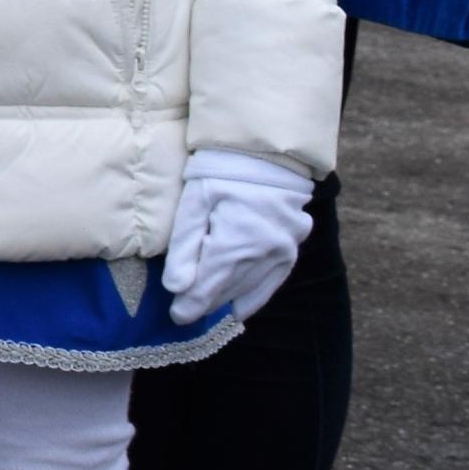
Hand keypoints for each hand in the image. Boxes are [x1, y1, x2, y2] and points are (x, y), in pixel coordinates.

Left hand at [162, 148, 314, 325]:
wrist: (265, 152)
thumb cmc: (221, 172)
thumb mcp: (193, 204)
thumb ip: (184, 248)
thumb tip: (175, 289)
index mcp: (235, 244)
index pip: (208, 288)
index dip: (190, 306)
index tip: (176, 317)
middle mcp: (263, 255)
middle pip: (228, 291)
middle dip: (205, 304)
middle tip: (184, 313)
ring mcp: (282, 253)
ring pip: (250, 289)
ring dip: (227, 301)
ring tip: (206, 311)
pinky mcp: (292, 248)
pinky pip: (272, 282)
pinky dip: (254, 296)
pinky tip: (239, 308)